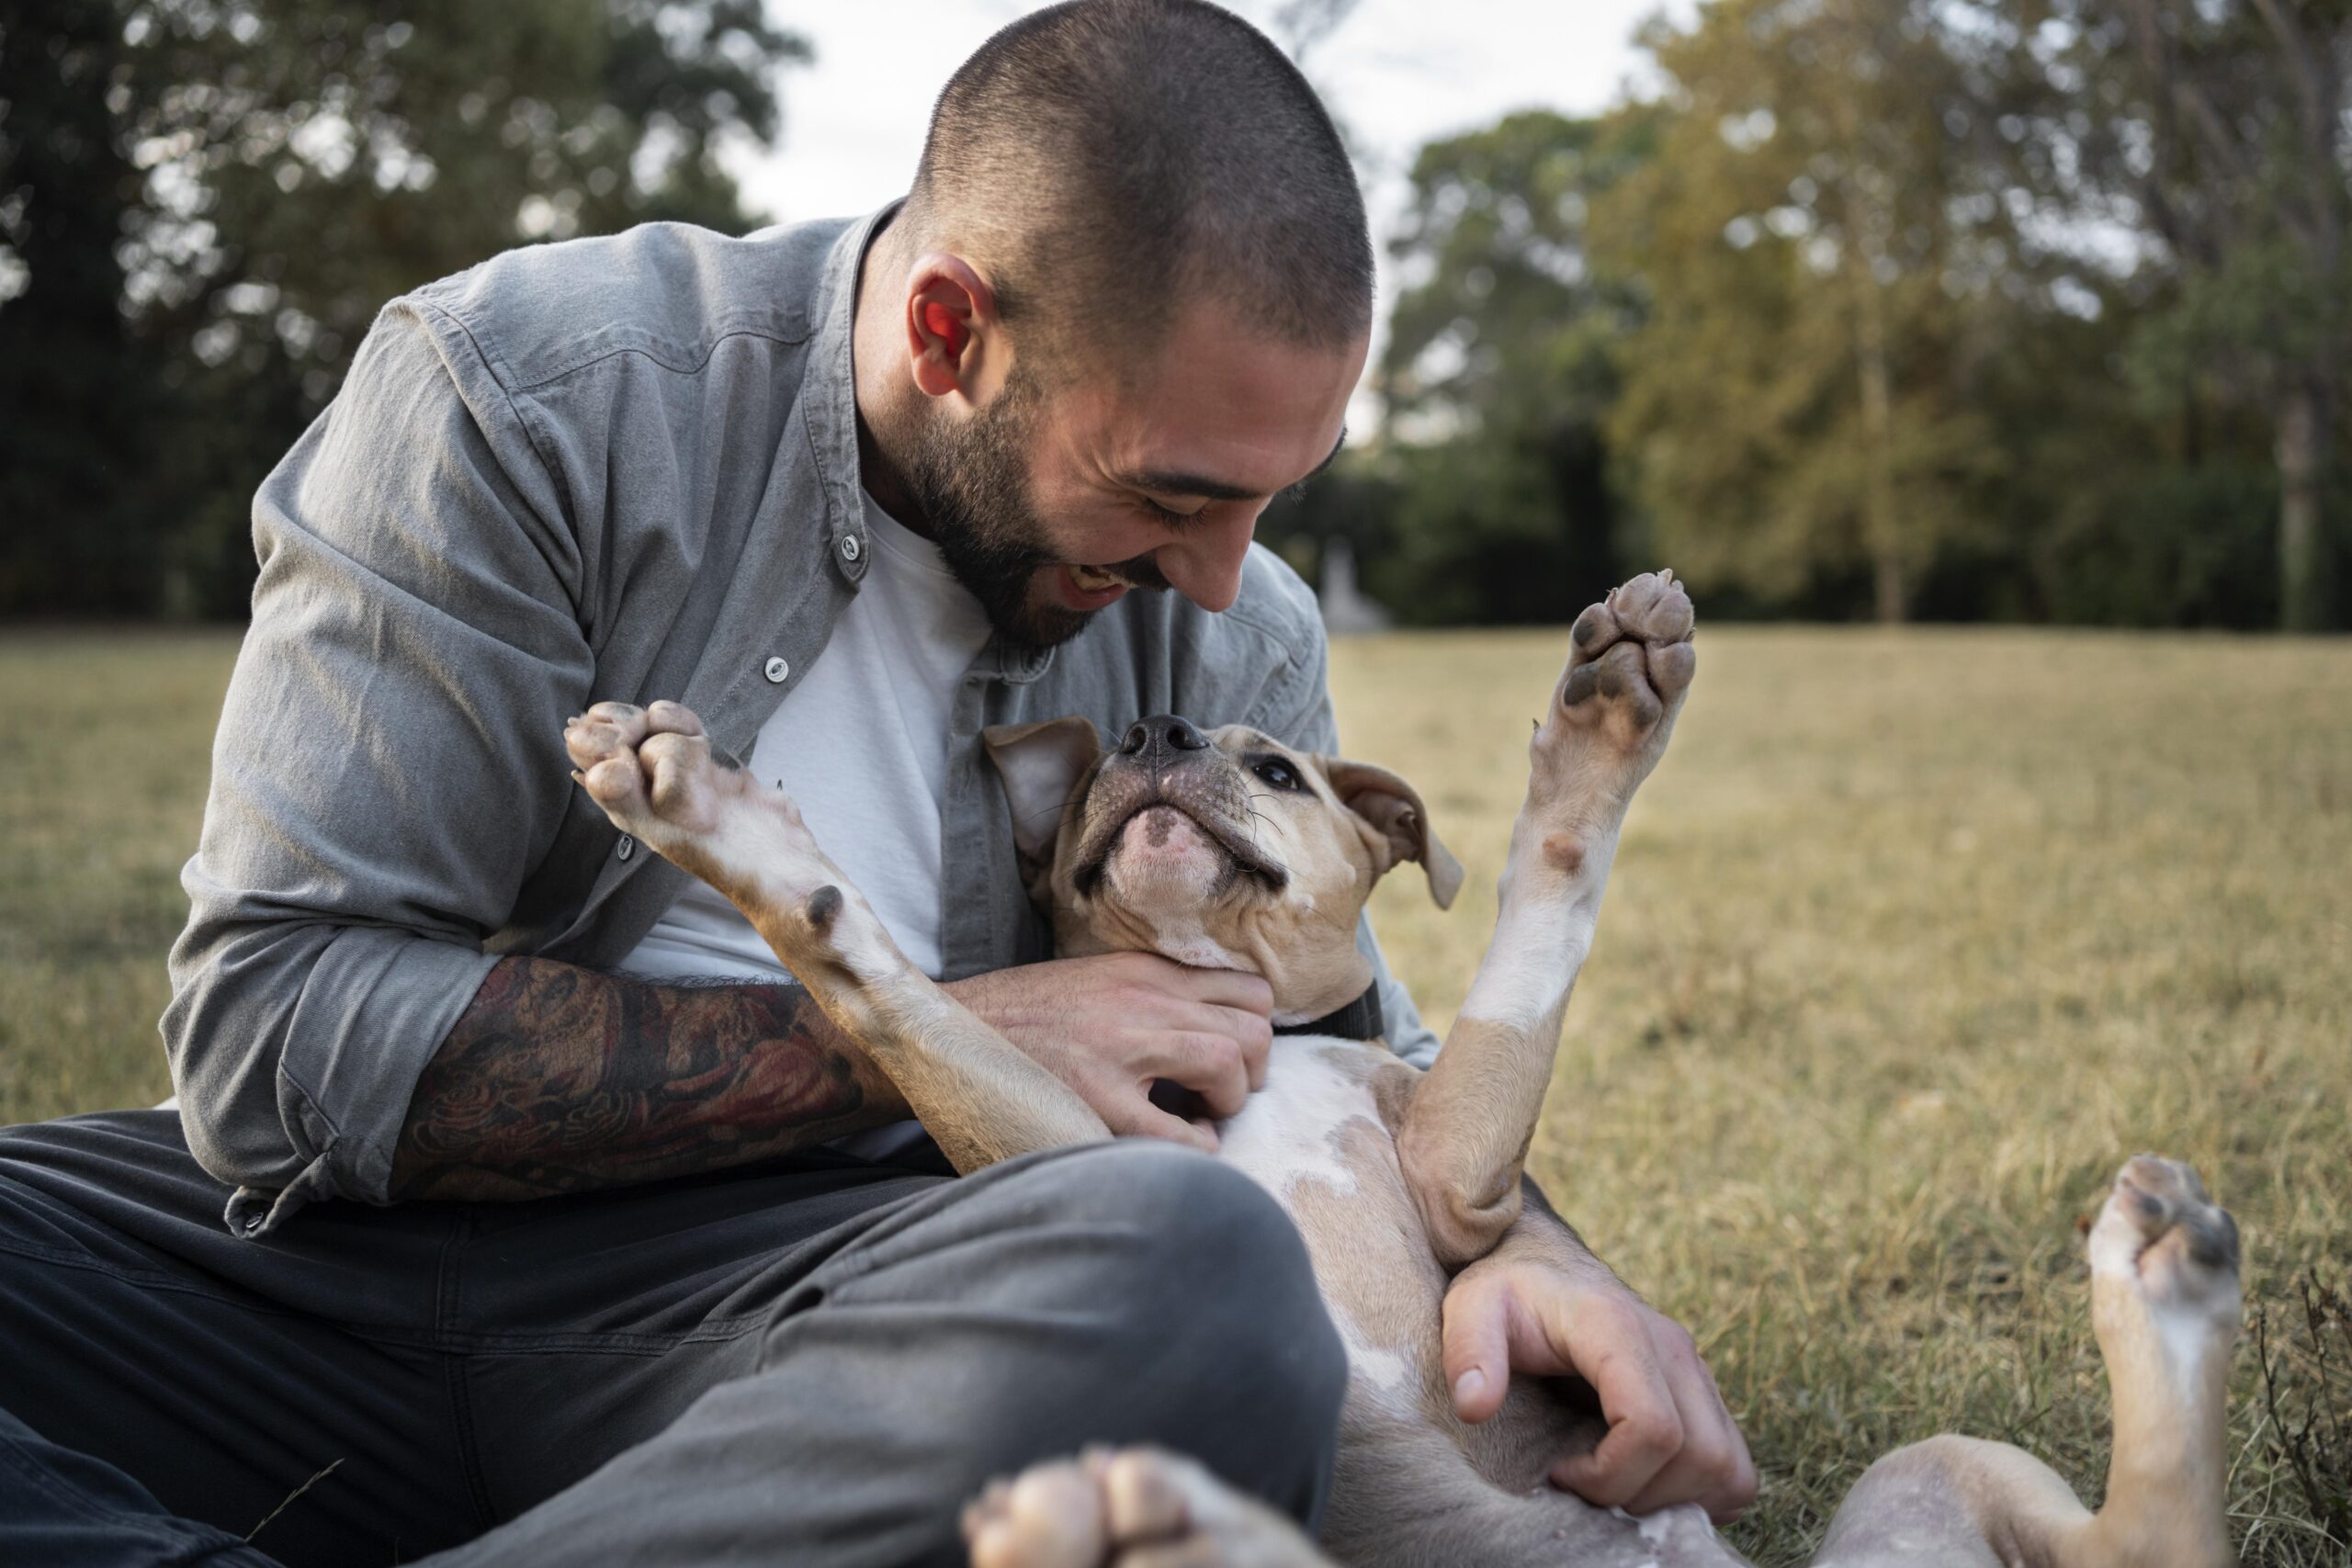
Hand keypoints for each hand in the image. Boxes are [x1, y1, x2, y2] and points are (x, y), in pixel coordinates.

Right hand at [941, 953, 1272, 1152]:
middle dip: (1253, 1071)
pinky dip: (1197, 1146)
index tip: (1232, 1056)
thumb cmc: (1022, 1019)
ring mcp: (1122, 1047)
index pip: (1248, 987)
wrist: (948, 1032)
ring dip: (1230, 1101)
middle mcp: (1143, 1000)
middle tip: (1221, 1094)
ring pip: (1232, 1064)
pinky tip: (1177, 1143)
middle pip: (1255, 1027)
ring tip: (1200, 1115)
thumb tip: (1213, 1025)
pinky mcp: (1098, 1099)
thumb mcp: (1096, 982)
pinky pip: (1184, 1133)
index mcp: (1144, 971)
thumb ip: (1151, 995)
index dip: (1255, 1030)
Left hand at [1442, 1250, 1755, 1523]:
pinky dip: (1700, 1493)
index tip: (1559, 1471)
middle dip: (1640, 1495)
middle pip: (1699, 1457)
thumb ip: (1470, 1351)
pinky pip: (1734, 1467)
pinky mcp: (1704, 1393)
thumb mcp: (1472, 1308)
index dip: (1609, 1474)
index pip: (1653, 1427)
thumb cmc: (1508, 1291)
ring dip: (1675, 1499)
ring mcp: (1696, 1372)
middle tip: (1585, 1484)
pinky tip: (1642, 1481)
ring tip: (1613, 1484)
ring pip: (1728, 1468)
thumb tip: (1476, 1406)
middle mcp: (1672, 1349)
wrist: (1544, 1265)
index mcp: (1618, 1329)